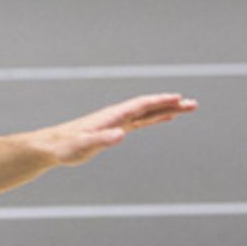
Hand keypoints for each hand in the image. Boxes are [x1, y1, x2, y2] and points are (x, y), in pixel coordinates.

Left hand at [41, 94, 197, 166]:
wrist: (52, 146)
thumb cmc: (66, 147)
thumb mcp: (84, 146)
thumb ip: (102, 140)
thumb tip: (121, 134)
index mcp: (112, 116)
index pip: (141, 105)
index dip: (160, 101)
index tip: (179, 98)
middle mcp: (116, 116)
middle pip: (148, 106)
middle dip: (171, 104)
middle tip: (193, 104)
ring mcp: (116, 122)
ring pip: (147, 112)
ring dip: (166, 109)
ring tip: (186, 108)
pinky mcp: (114, 129)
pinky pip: (140, 121)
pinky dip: (155, 117)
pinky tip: (164, 117)